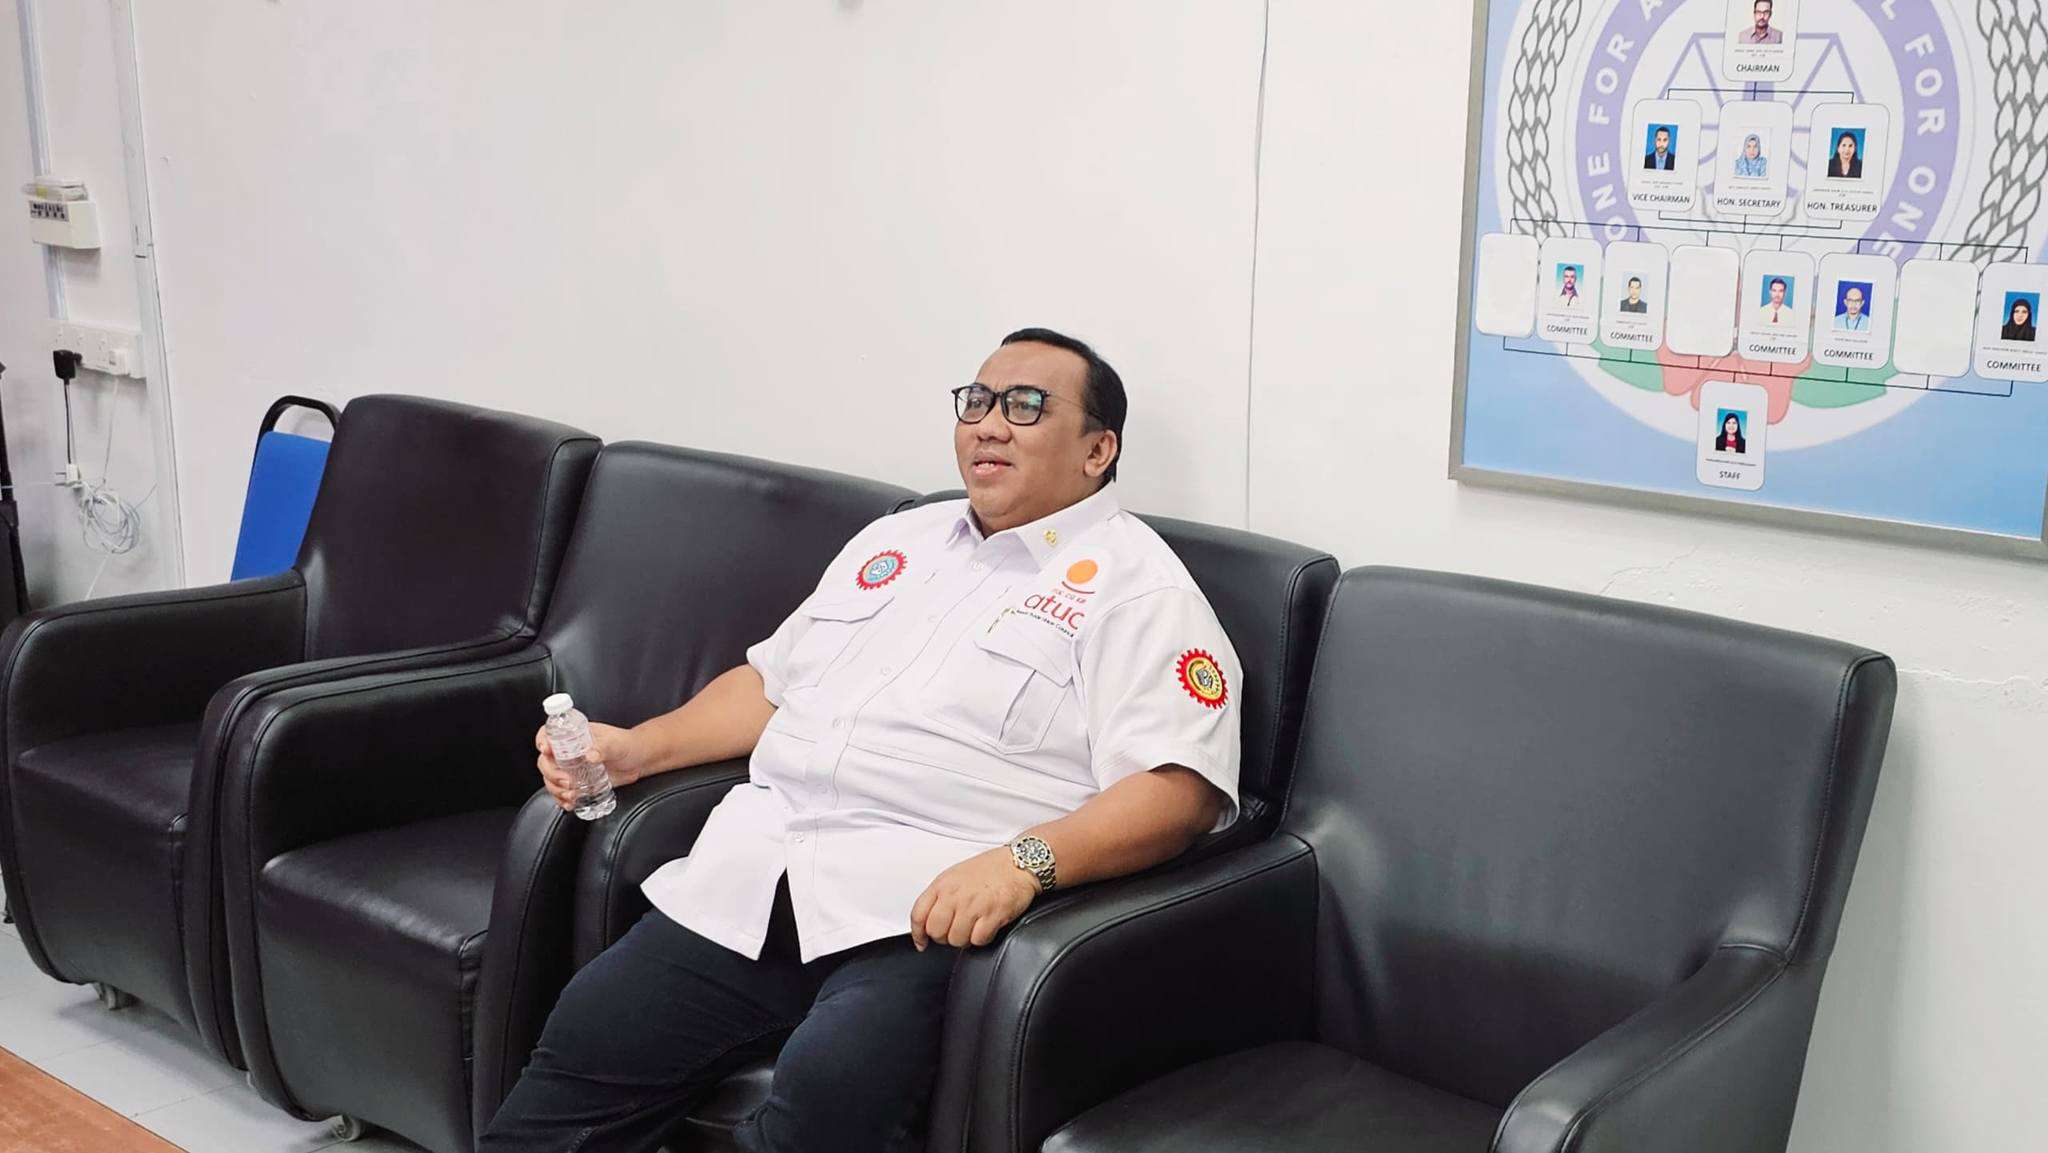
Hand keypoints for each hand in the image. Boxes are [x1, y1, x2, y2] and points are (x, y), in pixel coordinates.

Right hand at [533, 721, 644, 811]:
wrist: (638, 761)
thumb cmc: (627, 745)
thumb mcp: (616, 743)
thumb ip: (604, 747)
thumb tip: (590, 755)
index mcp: (574, 736)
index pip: (550, 734)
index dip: (542, 740)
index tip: (547, 750)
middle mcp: (568, 752)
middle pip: (545, 761)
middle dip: (552, 773)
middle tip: (567, 782)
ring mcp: (571, 768)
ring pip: (550, 779)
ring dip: (556, 789)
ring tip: (571, 795)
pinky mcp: (577, 783)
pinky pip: (561, 792)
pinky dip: (562, 799)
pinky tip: (570, 803)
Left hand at [909, 847, 1039, 950]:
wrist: (1019, 863)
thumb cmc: (990, 869)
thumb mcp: (956, 875)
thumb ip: (941, 896)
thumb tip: (929, 921)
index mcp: (943, 884)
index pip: (918, 914)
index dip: (918, 934)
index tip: (922, 942)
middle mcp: (955, 895)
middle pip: (936, 932)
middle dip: (944, 937)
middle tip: (955, 931)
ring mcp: (973, 905)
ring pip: (956, 940)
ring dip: (964, 939)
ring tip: (973, 927)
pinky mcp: (992, 915)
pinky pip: (978, 940)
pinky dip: (982, 938)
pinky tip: (986, 927)